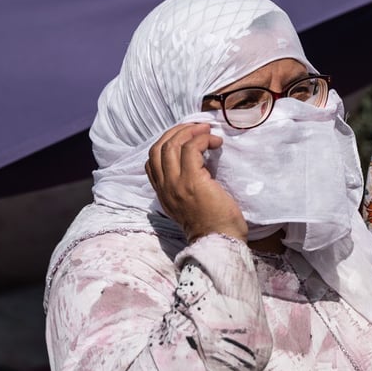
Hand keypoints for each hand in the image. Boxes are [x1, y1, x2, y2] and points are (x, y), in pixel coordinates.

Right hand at [146, 122, 246, 242]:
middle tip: (197, 128)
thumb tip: (196, 162)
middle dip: (177, 131)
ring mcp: (176, 184)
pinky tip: (215, 142)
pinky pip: (191, 148)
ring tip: (207, 131)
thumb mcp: (188, 206)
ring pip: (172, 145)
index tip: (186, 138)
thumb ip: (182, 187)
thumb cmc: (213, 225)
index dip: (166, 142)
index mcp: (162, 194)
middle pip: (158, 147)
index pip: (151, 160)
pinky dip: (202, 139)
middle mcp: (164, 188)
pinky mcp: (192, 181)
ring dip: (191, 132)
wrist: (219, 241)